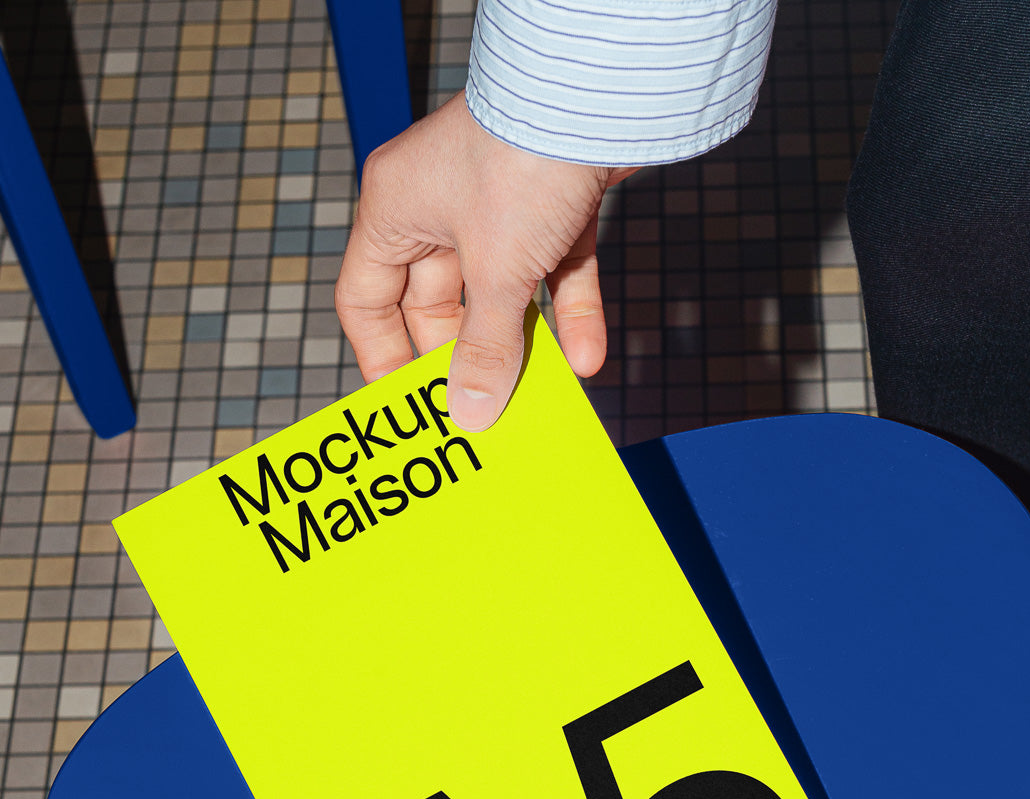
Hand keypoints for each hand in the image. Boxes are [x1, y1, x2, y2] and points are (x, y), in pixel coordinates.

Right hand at [335, 92, 634, 430]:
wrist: (602, 93)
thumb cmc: (521, 159)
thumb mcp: (496, 273)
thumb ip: (484, 348)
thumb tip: (471, 411)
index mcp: (395, 209)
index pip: (366, 297)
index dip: (382, 355)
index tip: (406, 404)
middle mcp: (440, 205)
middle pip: (436, 303)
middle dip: (462, 357)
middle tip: (479, 410)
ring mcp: (499, 203)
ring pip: (501, 292)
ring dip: (522, 342)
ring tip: (535, 396)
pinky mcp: (554, 201)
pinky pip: (555, 271)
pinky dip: (571, 312)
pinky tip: (588, 358)